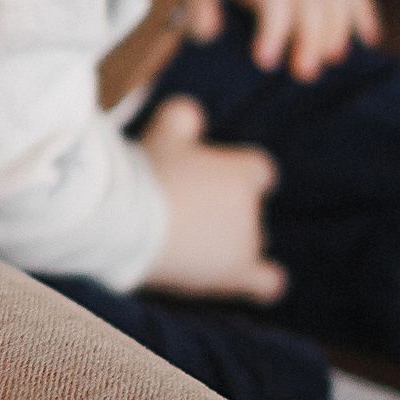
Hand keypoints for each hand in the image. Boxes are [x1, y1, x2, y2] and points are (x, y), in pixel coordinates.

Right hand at [138, 95, 284, 301]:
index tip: (207, 178)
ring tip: (184, 240)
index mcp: (245, 172)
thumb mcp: (163, 131)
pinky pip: (266, 283)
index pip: (257, 171)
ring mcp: (246, 243)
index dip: (233, 174)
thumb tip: (192, 116)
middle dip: (221, 209)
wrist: (132, 222)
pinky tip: (262, 280)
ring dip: (224, 241)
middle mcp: (252, 208)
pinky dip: (264, 281)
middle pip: (246, 209)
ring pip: (247, 242)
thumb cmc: (147, 173)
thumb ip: (183, 117)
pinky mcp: (234, 274)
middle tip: (179, 209)